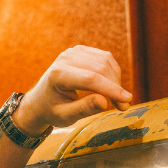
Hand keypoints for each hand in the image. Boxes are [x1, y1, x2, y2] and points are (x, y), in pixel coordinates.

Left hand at [14, 46, 132, 134]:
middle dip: (115, 88)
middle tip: (123, 107)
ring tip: (116, 100)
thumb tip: (105, 102)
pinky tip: (111, 88)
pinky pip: (105, 58)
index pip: (90, 78)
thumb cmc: (52, 110)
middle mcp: (65, 58)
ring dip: (116, 81)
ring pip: (106, 62)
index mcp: (58, 74)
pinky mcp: (82, 50)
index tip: (127, 100)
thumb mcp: (65, 117)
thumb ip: (84, 109)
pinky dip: (112, 73)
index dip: (111, 89)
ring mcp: (74, 51)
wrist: (40, 99)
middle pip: (100, 68)